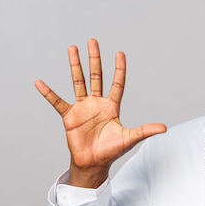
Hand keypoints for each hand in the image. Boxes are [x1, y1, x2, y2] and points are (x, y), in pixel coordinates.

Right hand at [35, 39, 166, 187]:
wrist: (93, 163)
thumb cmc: (112, 151)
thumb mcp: (130, 139)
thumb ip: (145, 131)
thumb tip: (164, 128)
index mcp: (112, 107)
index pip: (117, 84)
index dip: (119, 70)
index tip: (120, 53)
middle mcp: (97, 103)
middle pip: (96, 76)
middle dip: (95, 59)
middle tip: (93, 41)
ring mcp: (82, 108)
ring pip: (78, 82)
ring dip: (75, 66)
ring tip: (72, 48)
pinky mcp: (69, 116)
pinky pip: (57, 102)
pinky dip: (48, 93)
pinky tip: (40, 83)